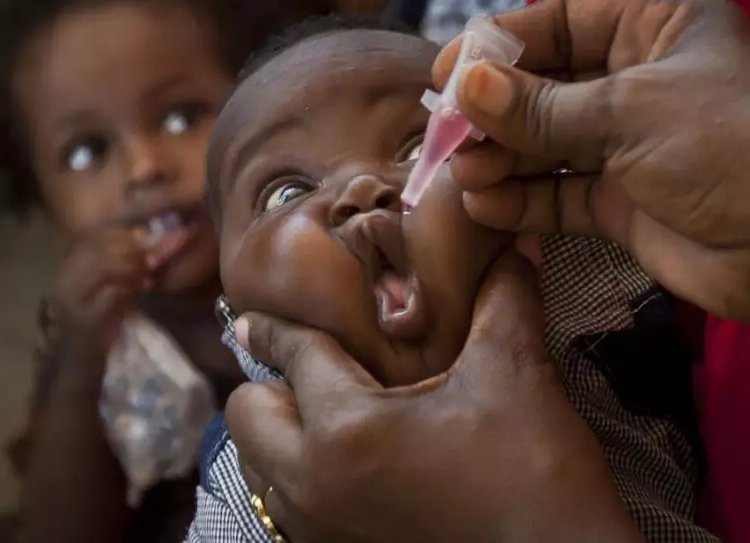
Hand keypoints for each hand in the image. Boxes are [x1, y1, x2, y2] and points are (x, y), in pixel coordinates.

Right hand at [53, 228, 182, 351]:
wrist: (80, 362)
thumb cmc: (100, 323)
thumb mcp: (111, 287)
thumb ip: (124, 265)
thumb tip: (149, 238)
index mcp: (69, 267)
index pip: (95, 237)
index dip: (125, 236)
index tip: (146, 244)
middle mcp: (65, 279)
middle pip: (100, 247)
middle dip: (133, 251)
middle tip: (152, 261)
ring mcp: (72, 300)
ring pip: (105, 266)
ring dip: (133, 268)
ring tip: (147, 278)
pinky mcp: (84, 319)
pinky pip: (112, 293)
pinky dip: (131, 288)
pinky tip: (142, 290)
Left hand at [226, 250, 642, 542]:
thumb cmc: (533, 473)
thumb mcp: (515, 376)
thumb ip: (504, 300)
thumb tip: (514, 243)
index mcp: (347, 429)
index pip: (294, 356)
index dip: (275, 327)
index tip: (251, 318)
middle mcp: (314, 483)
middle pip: (247, 416)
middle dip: (270, 385)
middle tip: (314, 371)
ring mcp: (319, 528)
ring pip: (258, 466)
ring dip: (279, 434)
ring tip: (325, 414)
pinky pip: (286, 504)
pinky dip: (297, 475)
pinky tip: (346, 462)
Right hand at [434, 0, 749, 320]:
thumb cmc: (730, 151)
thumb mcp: (628, 113)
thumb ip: (541, 107)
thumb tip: (467, 87)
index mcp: (655, 26)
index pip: (560, 20)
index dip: (500, 45)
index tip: (449, 73)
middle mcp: (635, 80)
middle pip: (542, 86)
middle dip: (494, 113)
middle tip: (451, 136)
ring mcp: (624, 144)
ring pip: (543, 144)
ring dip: (500, 160)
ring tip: (466, 175)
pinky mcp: (617, 200)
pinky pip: (556, 196)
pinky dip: (520, 202)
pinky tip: (485, 207)